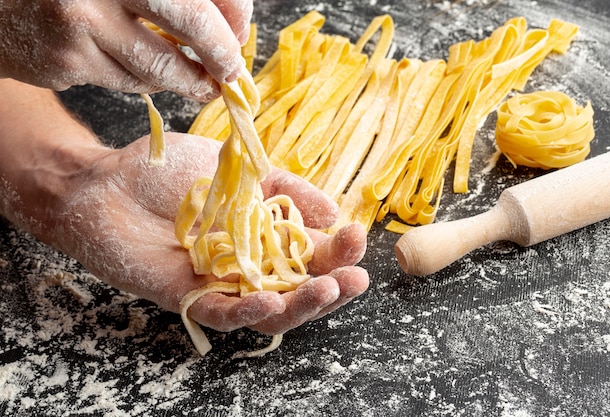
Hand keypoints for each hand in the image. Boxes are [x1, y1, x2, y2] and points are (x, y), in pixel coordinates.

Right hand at [0, 0, 251, 99]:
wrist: (1, 4)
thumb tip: (234, 24)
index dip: (231, 13)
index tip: (241, 31)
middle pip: (189, 21)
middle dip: (221, 52)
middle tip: (232, 70)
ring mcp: (78, 22)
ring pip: (159, 64)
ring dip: (190, 79)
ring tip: (205, 83)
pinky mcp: (66, 61)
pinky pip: (129, 81)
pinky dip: (150, 80)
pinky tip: (154, 72)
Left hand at [51, 132, 368, 334]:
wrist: (107, 180)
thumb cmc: (169, 172)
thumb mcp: (240, 170)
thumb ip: (287, 189)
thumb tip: (334, 210)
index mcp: (265, 237)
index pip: (312, 252)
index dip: (339, 249)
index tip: (358, 234)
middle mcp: (249, 266)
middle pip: (300, 288)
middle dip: (333, 285)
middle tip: (357, 276)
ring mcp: (221, 284)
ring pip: (270, 311)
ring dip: (303, 306)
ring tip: (330, 291)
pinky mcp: (188, 297)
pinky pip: (224, 313)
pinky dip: (249, 309)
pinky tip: (272, 300)